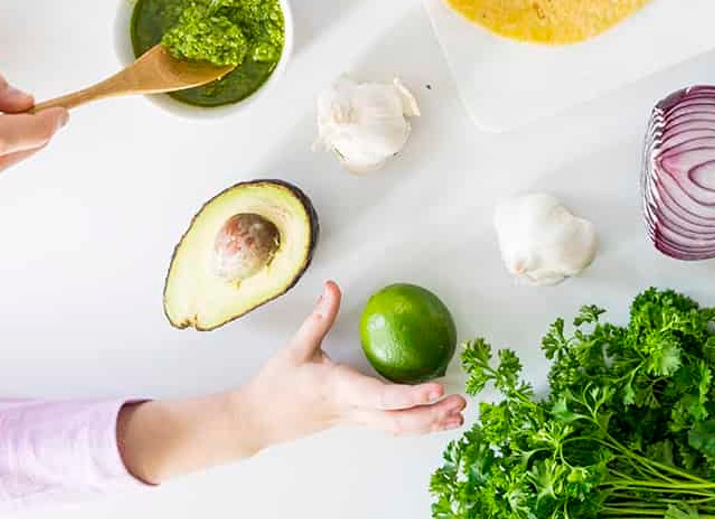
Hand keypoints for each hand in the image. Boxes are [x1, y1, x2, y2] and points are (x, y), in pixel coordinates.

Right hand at [118, 282, 466, 484]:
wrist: (255, 420)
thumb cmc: (275, 384)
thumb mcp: (296, 347)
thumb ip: (319, 316)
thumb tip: (333, 285)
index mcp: (338, 389)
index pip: (381, 397)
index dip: (411, 395)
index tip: (438, 387)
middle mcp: (351, 410)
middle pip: (397, 421)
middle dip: (430, 414)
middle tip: (459, 400)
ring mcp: (354, 421)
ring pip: (396, 429)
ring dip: (428, 424)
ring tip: (457, 414)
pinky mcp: (354, 423)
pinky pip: (389, 427)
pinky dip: (414, 425)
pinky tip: (435, 420)